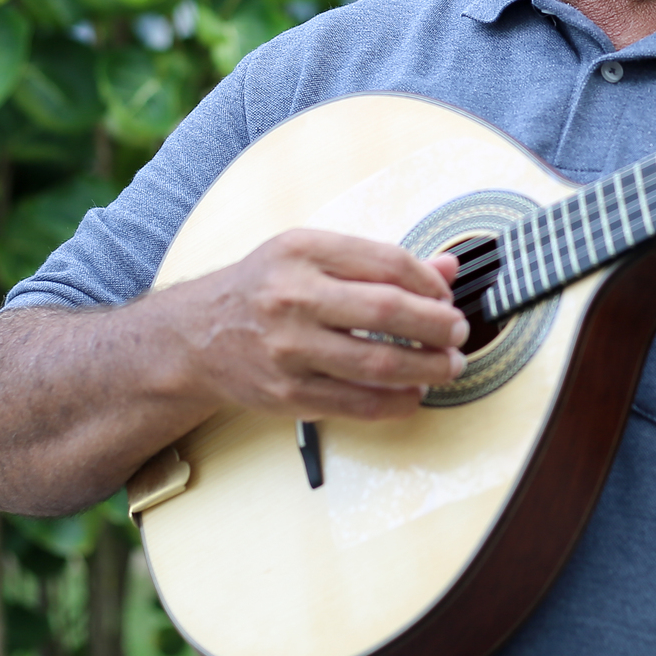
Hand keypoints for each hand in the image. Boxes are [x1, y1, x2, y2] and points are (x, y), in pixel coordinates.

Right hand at [160, 229, 467, 421]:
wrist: (196, 335)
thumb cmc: (263, 289)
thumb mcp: (311, 256)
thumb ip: (379, 262)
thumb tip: (448, 269)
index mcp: (302, 251)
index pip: (388, 262)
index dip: (430, 284)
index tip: (446, 297)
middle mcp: (293, 297)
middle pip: (388, 312)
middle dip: (438, 326)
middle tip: (459, 334)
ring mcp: (289, 349)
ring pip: (379, 364)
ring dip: (427, 368)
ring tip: (447, 366)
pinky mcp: (288, 393)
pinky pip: (358, 404)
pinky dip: (397, 403)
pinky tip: (413, 394)